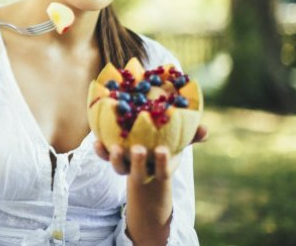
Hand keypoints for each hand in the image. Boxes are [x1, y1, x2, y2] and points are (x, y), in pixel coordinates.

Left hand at [93, 125, 208, 182]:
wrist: (147, 147)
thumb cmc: (167, 141)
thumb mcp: (180, 139)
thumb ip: (192, 135)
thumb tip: (205, 130)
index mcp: (159, 168)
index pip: (162, 172)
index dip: (162, 164)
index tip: (163, 150)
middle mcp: (141, 169)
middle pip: (138, 172)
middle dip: (137, 162)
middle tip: (138, 149)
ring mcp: (125, 164)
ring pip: (119, 168)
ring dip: (115, 159)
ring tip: (114, 147)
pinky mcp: (111, 156)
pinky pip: (104, 156)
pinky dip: (100, 151)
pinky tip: (96, 141)